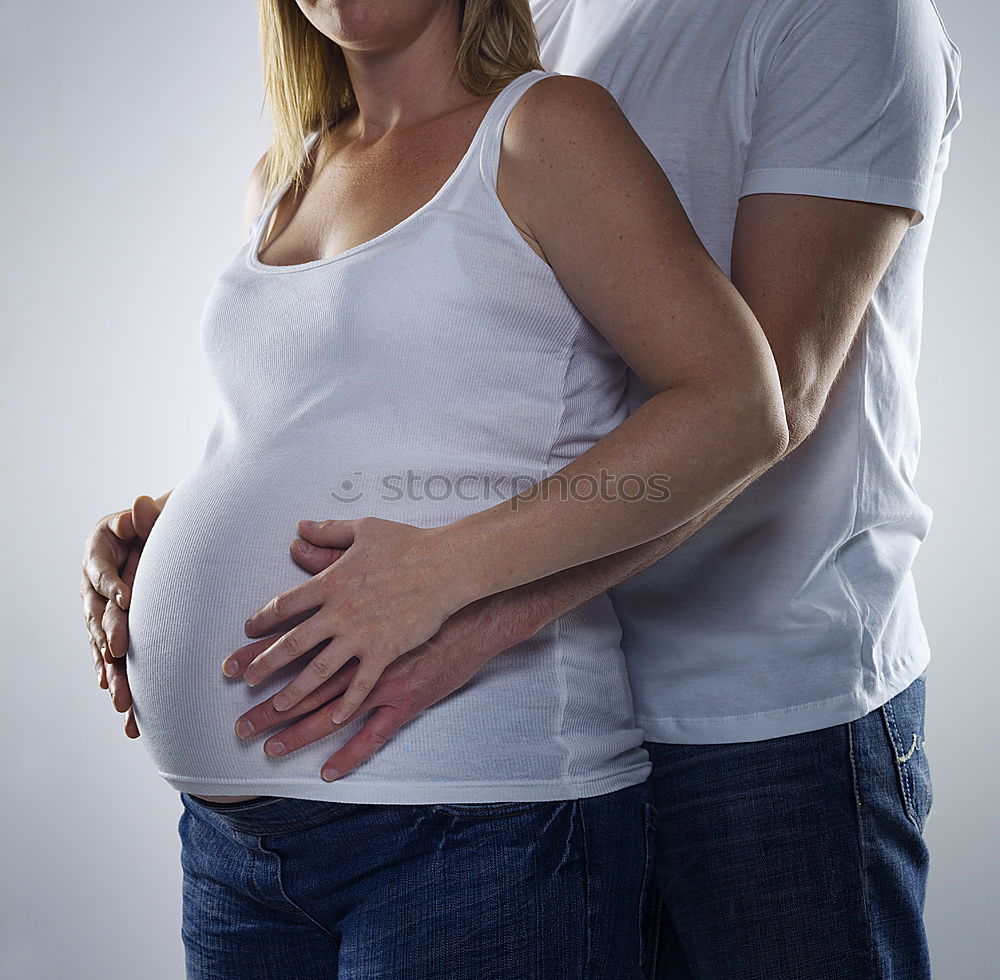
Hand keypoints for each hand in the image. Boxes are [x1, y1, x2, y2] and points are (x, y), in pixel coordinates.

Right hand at [80, 495, 163, 737]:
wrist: (152, 541)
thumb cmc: (153, 526)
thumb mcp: (148, 518)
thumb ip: (143, 517)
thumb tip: (139, 505)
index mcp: (97, 556)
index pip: (101, 571)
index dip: (112, 584)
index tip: (128, 598)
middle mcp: (93, 588)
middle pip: (98, 614)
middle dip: (108, 634)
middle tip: (117, 652)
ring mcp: (100, 613)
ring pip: (102, 645)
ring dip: (112, 671)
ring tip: (122, 700)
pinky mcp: (112, 633)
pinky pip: (111, 660)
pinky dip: (118, 682)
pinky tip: (125, 710)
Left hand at [229, 517, 477, 725]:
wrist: (446, 565)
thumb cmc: (408, 544)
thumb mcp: (364, 529)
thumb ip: (328, 532)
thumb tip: (299, 530)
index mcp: (332, 581)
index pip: (285, 604)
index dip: (263, 620)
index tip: (248, 632)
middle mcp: (340, 611)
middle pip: (293, 643)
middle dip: (265, 663)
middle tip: (245, 679)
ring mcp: (362, 635)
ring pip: (319, 670)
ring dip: (295, 691)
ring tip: (277, 707)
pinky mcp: (386, 651)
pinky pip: (362, 683)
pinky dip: (347, 703)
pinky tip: (335, 718)